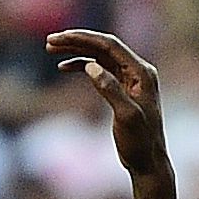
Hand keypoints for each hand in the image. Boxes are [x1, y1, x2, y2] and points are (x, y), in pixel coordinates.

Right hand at [45, 28, 167, 175]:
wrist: (148, 162)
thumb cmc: (140, 142)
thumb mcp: (126, 117)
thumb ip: (110, 90)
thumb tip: (91, 67)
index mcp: (141, 72)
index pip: (110, 46)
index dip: (84, 38)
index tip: (61, 37)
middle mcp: (137, 71)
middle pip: (103, 47)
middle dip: (77, 41)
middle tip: (51, 41)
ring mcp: (130, 79)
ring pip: (100, 56)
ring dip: (77, 51)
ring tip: (52, 49)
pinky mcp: (122, 88)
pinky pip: (100, 69)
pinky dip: (82, 66)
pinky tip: (64, 68)